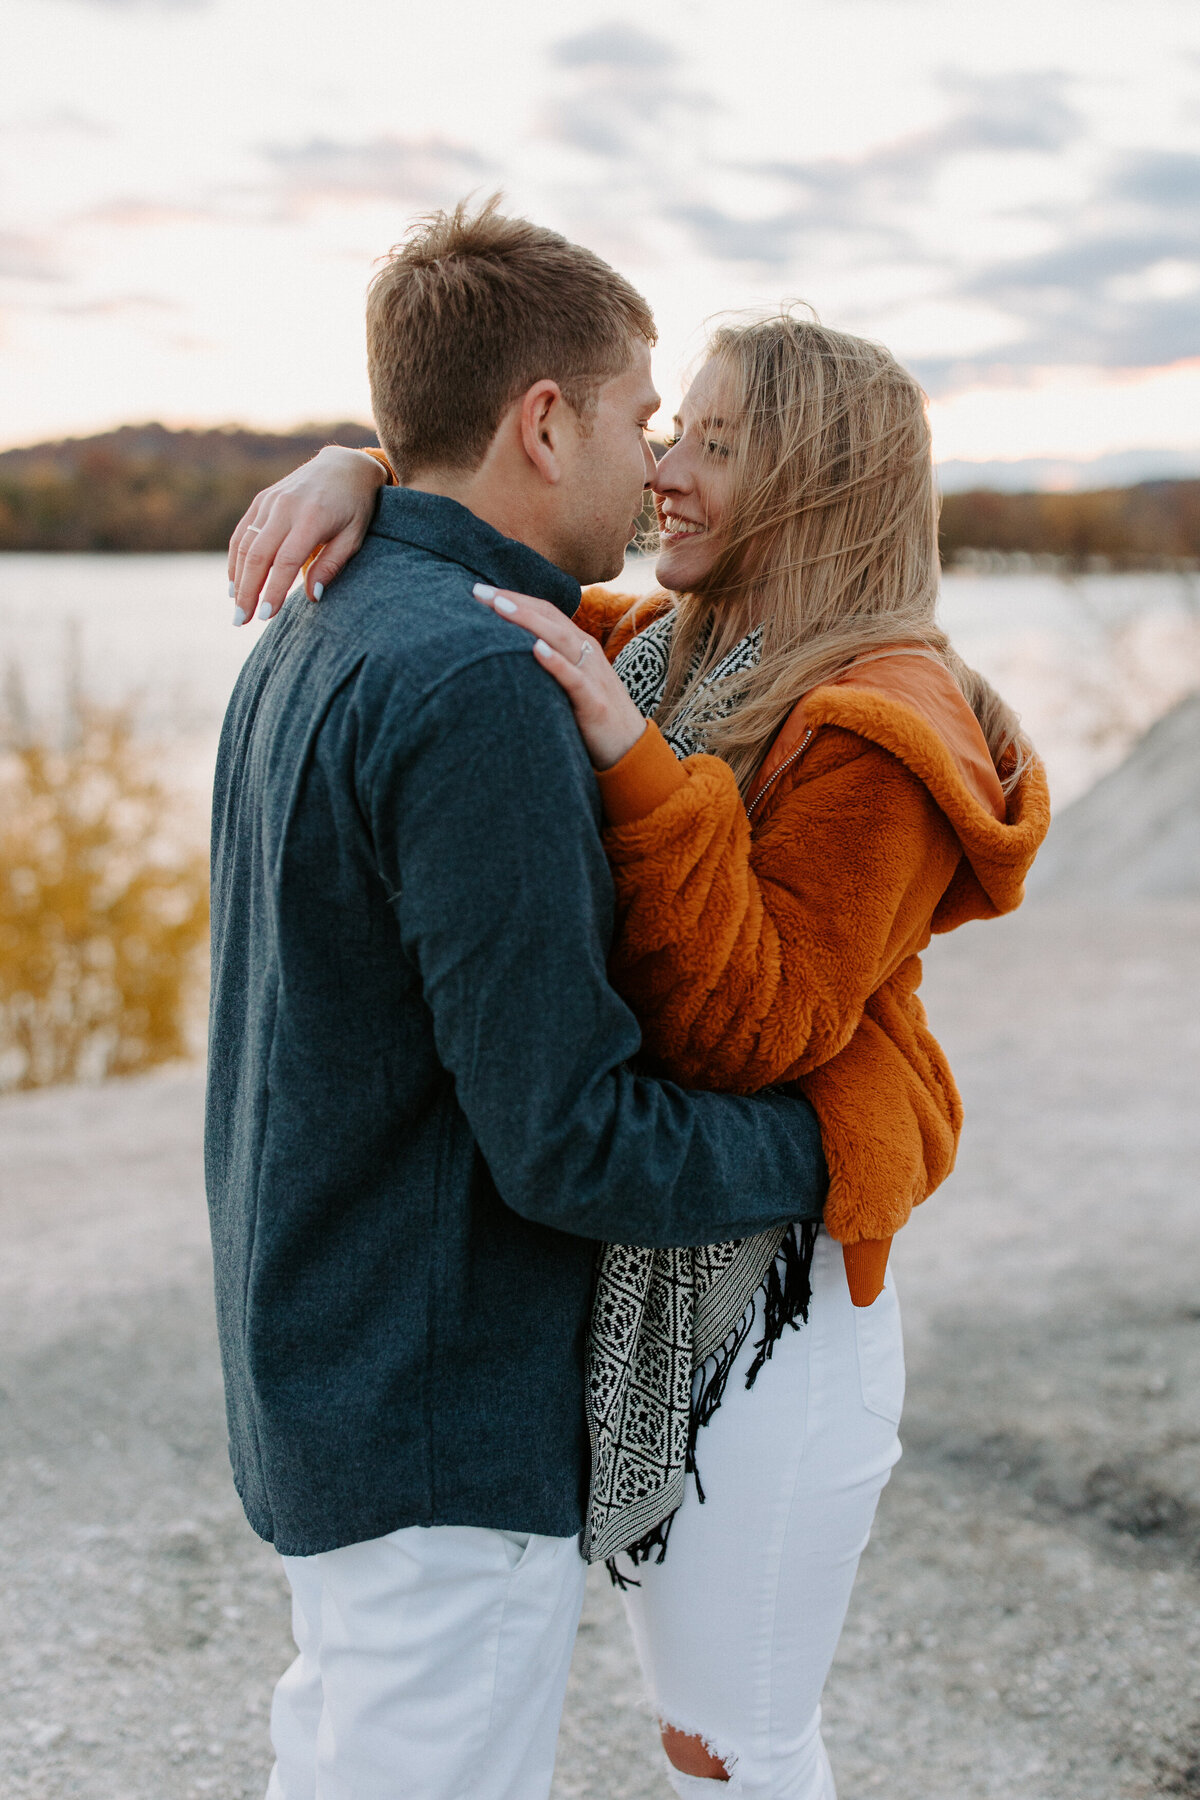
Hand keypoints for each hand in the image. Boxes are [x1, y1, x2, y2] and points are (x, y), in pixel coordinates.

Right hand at [228, 446, 387, 624]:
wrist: (344, 466)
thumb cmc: (355, 507)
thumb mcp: (354, 537)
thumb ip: (332, 565)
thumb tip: (312, 597)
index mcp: (312, 518)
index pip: (286, 561)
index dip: (273, 590)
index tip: (266, 615)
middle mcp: (286, 507)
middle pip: (259, 555)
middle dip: (247, 591)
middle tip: (241, 620)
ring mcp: (271, 501)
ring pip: (245, 545)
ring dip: (237, 579)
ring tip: (237, 608)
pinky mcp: (262, 500)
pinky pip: (242, 532)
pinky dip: (236, 559)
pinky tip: (234, 583)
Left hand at [473, 583, 646, 770]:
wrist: (630, 749)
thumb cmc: (592, 716)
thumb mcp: (570, 682)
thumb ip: (548, 665)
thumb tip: (509, 656)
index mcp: (578, 646)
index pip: (545, 612)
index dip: (514, 598)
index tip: (480, 591)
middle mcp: (586, 652)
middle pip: (548, 617)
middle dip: (513, 601)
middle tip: (478, 590)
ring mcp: (592, 675)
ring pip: (559, 638)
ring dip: (528, 620)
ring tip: (500, 607)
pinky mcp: (594, 702)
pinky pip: (574, 678)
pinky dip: (555, 662)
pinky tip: (535, 649)